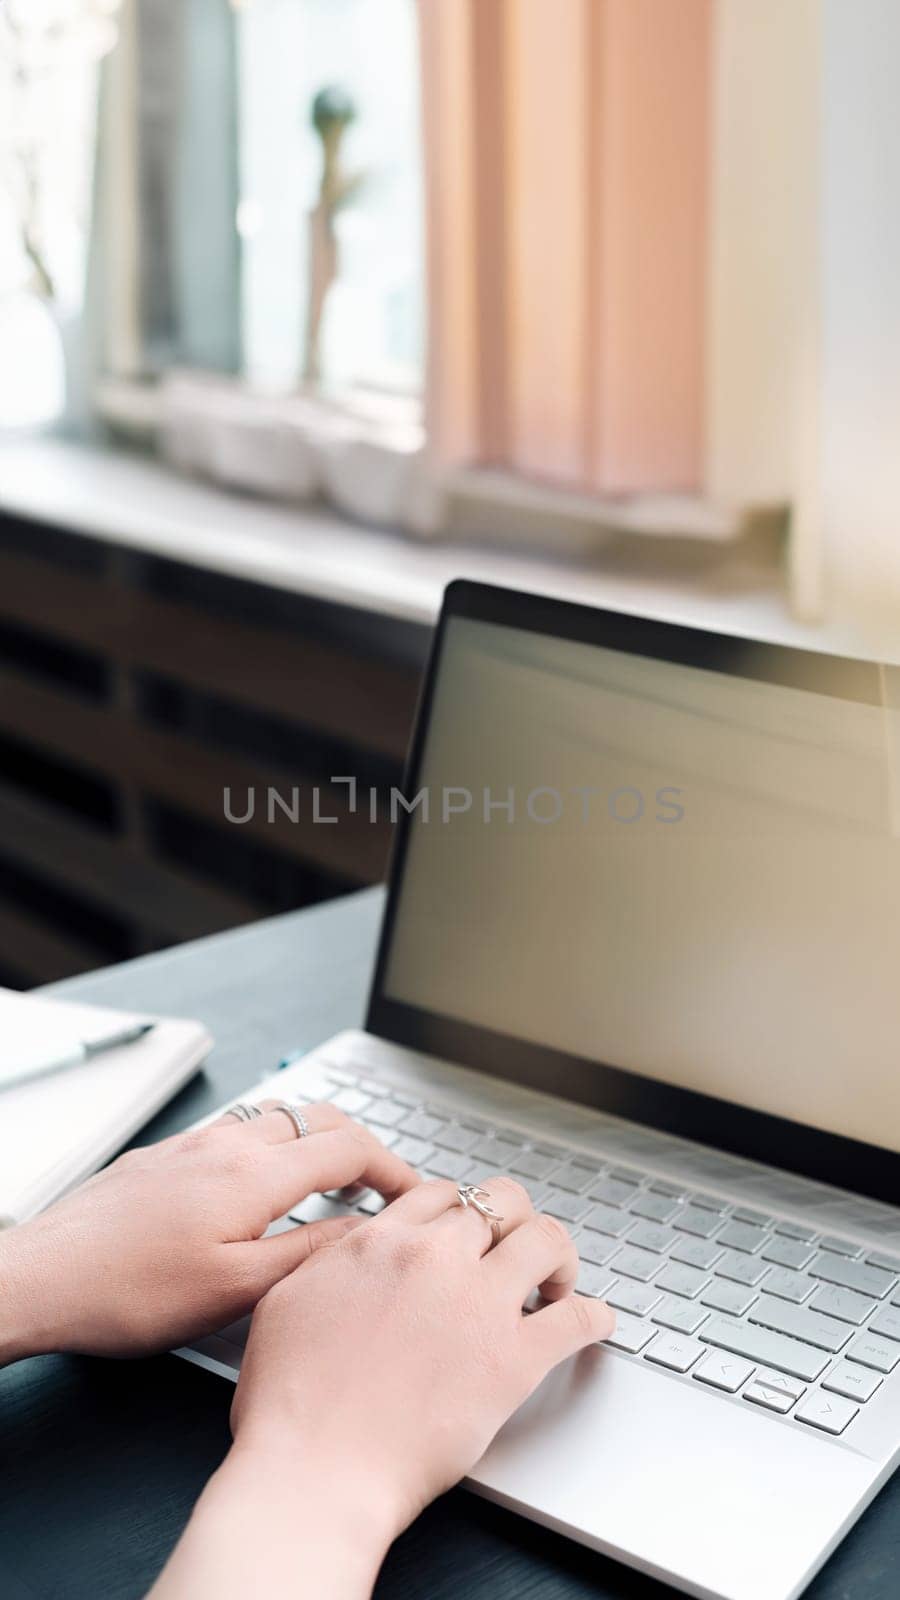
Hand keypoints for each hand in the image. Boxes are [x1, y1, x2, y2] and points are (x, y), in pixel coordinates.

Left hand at [0, 1101, 417, 1362]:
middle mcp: (227, 1144)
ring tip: (330, 1181)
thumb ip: (309, 1256)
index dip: (394, 1167)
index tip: (416, 1194)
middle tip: (382, 1185)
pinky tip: (260, 1184)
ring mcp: (192, 1143)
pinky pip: (237, 1130)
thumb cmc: (128, 1294)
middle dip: (361, 1144)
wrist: (42, 1277)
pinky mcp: (164, 1154)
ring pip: (276, 1118)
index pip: (350, 1146)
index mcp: (254, 1174)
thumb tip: (367, 1232)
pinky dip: (271, 1144)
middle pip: (317, 1117)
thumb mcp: (234, 1292)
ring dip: (315, 1139)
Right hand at [153, 1176, 613, 1599]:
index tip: (469, 1228)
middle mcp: (435, 1259)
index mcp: (381, 1243)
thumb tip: (352, 1250)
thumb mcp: (288, 1302)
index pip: (440, 1193)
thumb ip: (329, 1263)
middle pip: (500, 1201)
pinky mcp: (513, 1361)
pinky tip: (595, 1321)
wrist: (315, 1470)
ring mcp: (479, 1305)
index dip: (461, 1208)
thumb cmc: (288, 1405)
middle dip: (513, 1219)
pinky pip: (575, 1320)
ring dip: (559, 1255)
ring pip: (546, 1239)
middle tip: (515, 1247)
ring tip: (556, 1278)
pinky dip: (595, 1316)